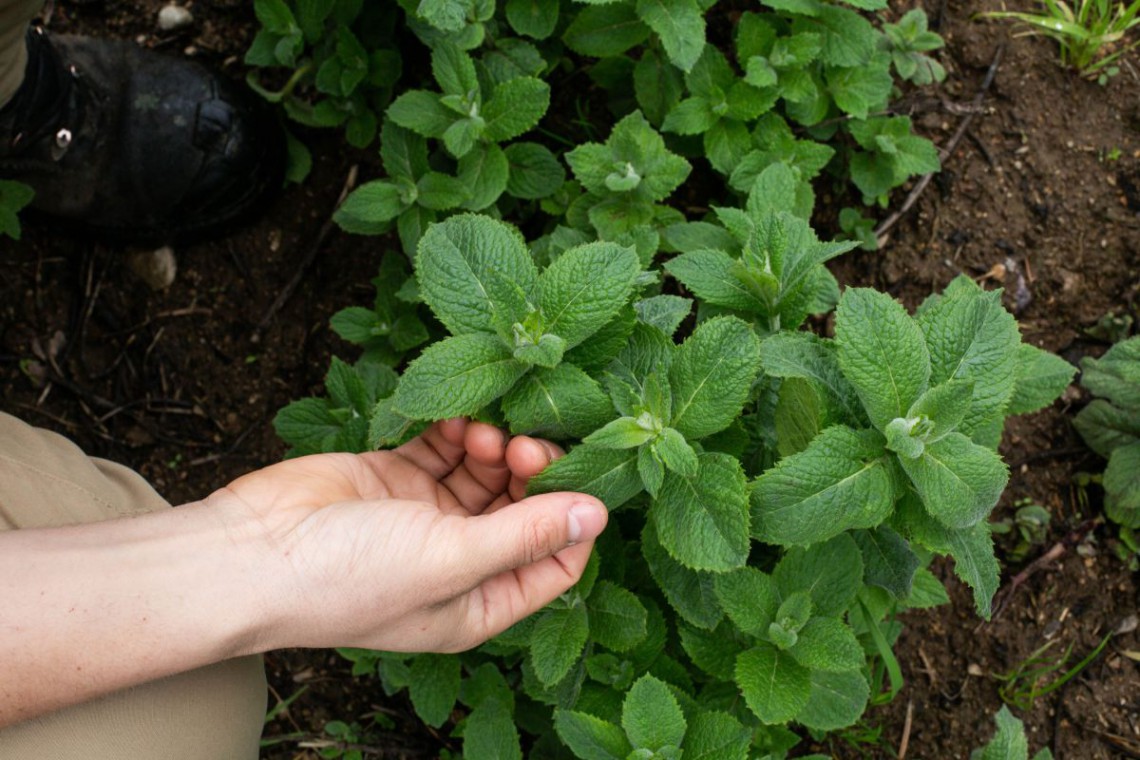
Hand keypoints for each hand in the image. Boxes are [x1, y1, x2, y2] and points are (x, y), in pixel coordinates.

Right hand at [208, 419, 607, 652]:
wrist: (252, 550)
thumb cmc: (347, 577)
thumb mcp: (450, 559)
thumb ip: (524, 535)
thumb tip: (596, 516)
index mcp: (478, 603)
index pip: (553, 564)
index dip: (572, 523)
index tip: (577, 479)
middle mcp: (458, 561)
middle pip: (523, 510)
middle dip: (533, 475)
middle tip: (527, 442)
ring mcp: (426, 516)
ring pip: (487, 473)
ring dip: (496, 446)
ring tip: (484, 430)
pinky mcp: (397, 475)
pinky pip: (446, 447)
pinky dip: (459, 429)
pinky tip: (462, 417)